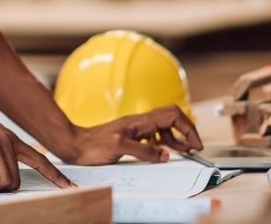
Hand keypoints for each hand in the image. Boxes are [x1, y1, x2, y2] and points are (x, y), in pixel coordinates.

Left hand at [61, 105, 202, 164]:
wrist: (75, 145)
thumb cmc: (93, 145)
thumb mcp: (120, 148)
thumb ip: (144, 151)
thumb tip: (165, 155)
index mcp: (140, 121)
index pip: (173, 115)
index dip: (188, 128)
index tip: (195, 144)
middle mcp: (140, 122)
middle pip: (172, 117)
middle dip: (186, 130)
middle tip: (194, 147)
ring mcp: (136, 128)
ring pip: (164, 127)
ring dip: (176, 138)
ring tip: (183, 151)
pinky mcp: (131, 136)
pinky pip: (153, 135)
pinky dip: (163, 143)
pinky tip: (161, 152)